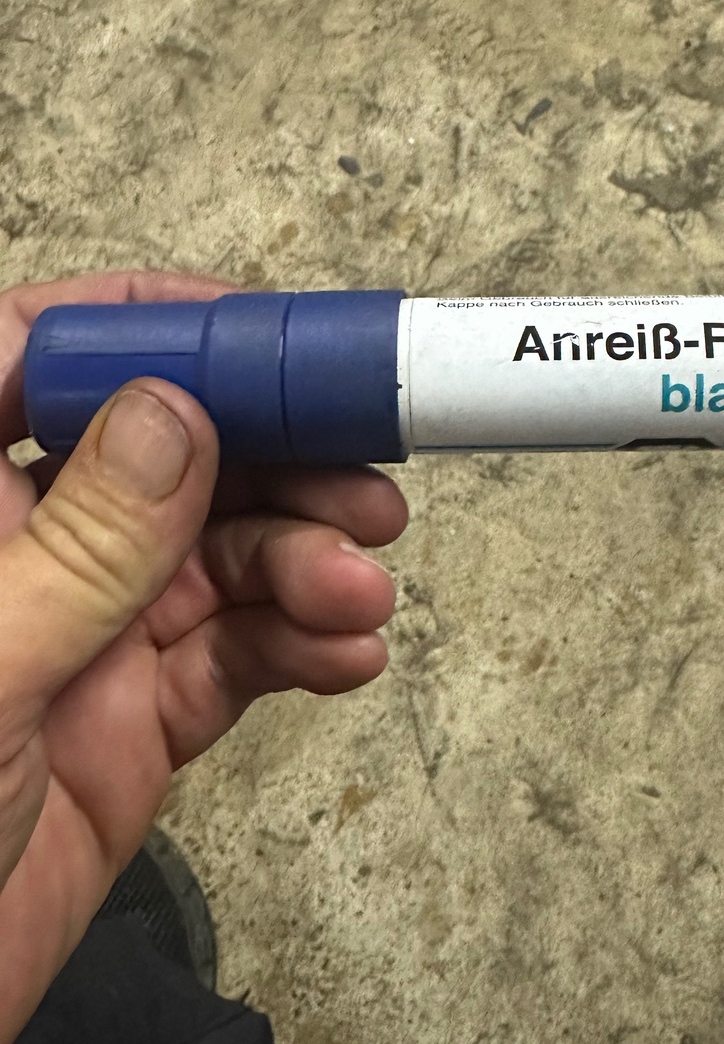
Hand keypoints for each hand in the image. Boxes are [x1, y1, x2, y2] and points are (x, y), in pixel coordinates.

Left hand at [0, 270, 406, 1043]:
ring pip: (219, 559)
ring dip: (304, 565)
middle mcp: (23, 553)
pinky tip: (349, 656)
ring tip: (362, 595)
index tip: (260, 331)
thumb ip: (82, 543)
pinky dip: (301, 648)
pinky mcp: (138, 717)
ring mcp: (86, 634)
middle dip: (273, 463)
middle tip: (369, 482)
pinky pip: (237, 657)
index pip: (31, 359)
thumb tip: (172, 408)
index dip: (144, 325)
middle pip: (166, 458)